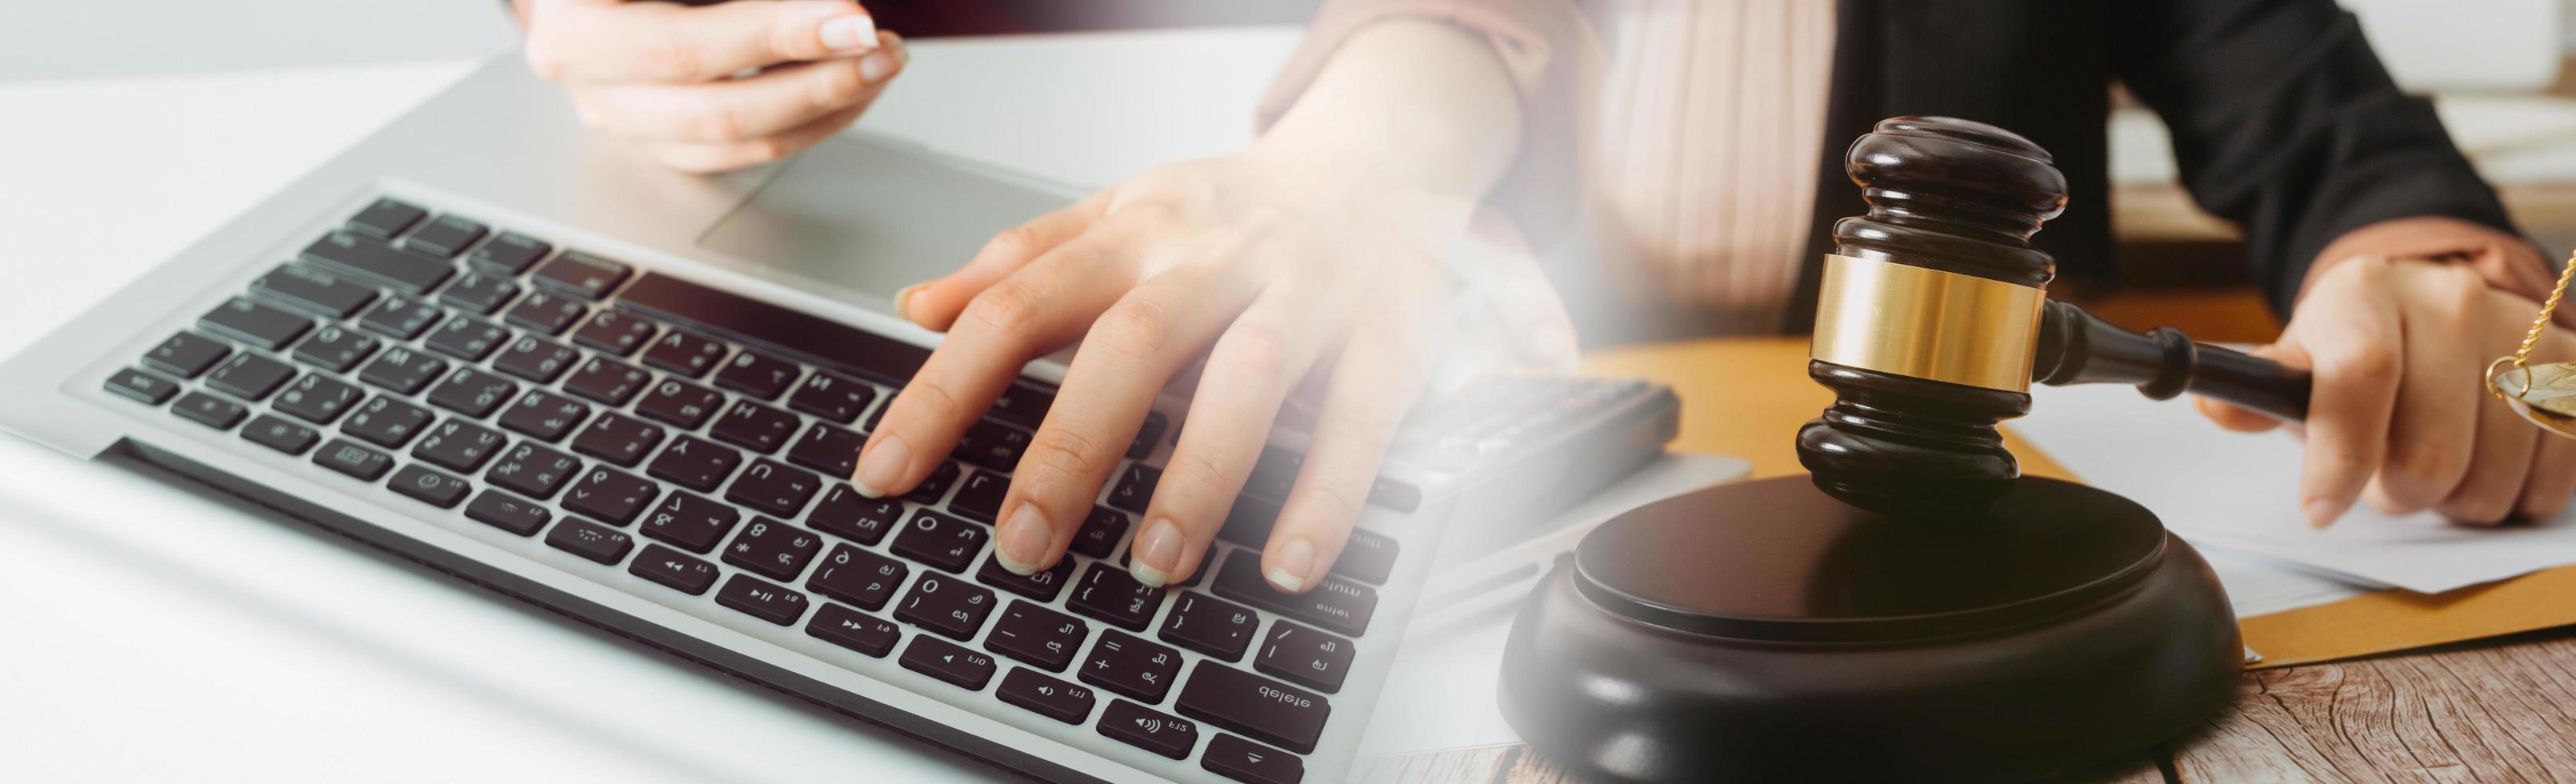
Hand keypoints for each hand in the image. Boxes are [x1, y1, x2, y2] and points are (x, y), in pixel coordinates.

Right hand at [517, 0, 904, 171]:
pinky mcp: (650, 136)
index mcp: (576, 17)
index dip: (778, 35)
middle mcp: (582, 72)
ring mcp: (615, 114)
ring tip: (879, 64)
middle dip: (819, 80)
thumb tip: (828, 6)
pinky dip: (806, 123)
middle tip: (881, 48)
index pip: (687, 44)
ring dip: (824, 105)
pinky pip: (737, 152)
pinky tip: (849, 90)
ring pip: (733, 139)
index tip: (852, 16)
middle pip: (717, 106)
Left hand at [848, 146, 1576, 591]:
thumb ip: (1024, 259)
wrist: (1383, 151)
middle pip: (1131, 344)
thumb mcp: (1121, 212)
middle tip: (1021, 543)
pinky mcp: (1391, 327)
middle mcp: (1214, 255)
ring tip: (1154, 565)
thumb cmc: (1236, 207)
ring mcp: (1306, 290)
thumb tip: (916, 305)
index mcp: (1134, 229)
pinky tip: (1289, 564)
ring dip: (1200, 477)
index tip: (885, 472)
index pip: (1018, 304)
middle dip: (1071, 448)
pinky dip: (1327, 494)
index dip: (945, 390)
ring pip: (1249, 379)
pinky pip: (1360, 415)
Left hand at [2199, 256, 2575, 526]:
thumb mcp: (2299, 360)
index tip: (2320, 509)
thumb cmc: (2354, 348)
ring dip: (2456, 501)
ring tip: (2434, 467)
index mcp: (2363, 294)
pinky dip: (2514, 494)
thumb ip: (2260, 392)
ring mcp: (2520, 328)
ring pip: (2491, 476)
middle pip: (2429, 452)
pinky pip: (2551, 473)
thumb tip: (2216, 407)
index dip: (2340, 458)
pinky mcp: (2571, 363)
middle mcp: (2449, 300)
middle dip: (2397, 493)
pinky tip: (2486, 464)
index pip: (2360, 378)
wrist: (2436, 308)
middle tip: (2385, 479)